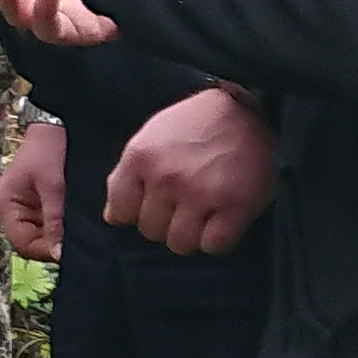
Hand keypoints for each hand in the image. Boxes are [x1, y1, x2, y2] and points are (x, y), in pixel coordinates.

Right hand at [0, 120, 65, 260]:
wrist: (58, 124)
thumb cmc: (49, 151)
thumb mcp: (53, 187)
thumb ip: (54, 221)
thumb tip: (58, 254)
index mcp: (7, 204)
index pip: (22, 243)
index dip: (44, 250)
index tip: (68, 250)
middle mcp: (14, 210)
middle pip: (31, 242)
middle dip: (52, 243)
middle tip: (77, 240)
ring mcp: (28, 207)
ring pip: (42, 235)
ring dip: (58, 234)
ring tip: (78, 228)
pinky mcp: (42, 204)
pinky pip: (50, 224)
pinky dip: (62, 225)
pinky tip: (76, 221)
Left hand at [104, 87, 274, 255]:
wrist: (245, 111)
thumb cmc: (194, 126)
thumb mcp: (150, 138)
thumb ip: (128, 176)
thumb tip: (112, 217)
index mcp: (140, 159)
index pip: (120, 212)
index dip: (137, 212)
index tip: (155, 203)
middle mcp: (166, 178)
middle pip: (151, 231)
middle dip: (166, 222)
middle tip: (185, 204)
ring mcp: (200, 194)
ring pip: (180, 244)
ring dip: (192, 234)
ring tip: (204, 213)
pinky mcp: (234, 206)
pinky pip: (213, 246)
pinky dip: (218, 240)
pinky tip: (223, 219)